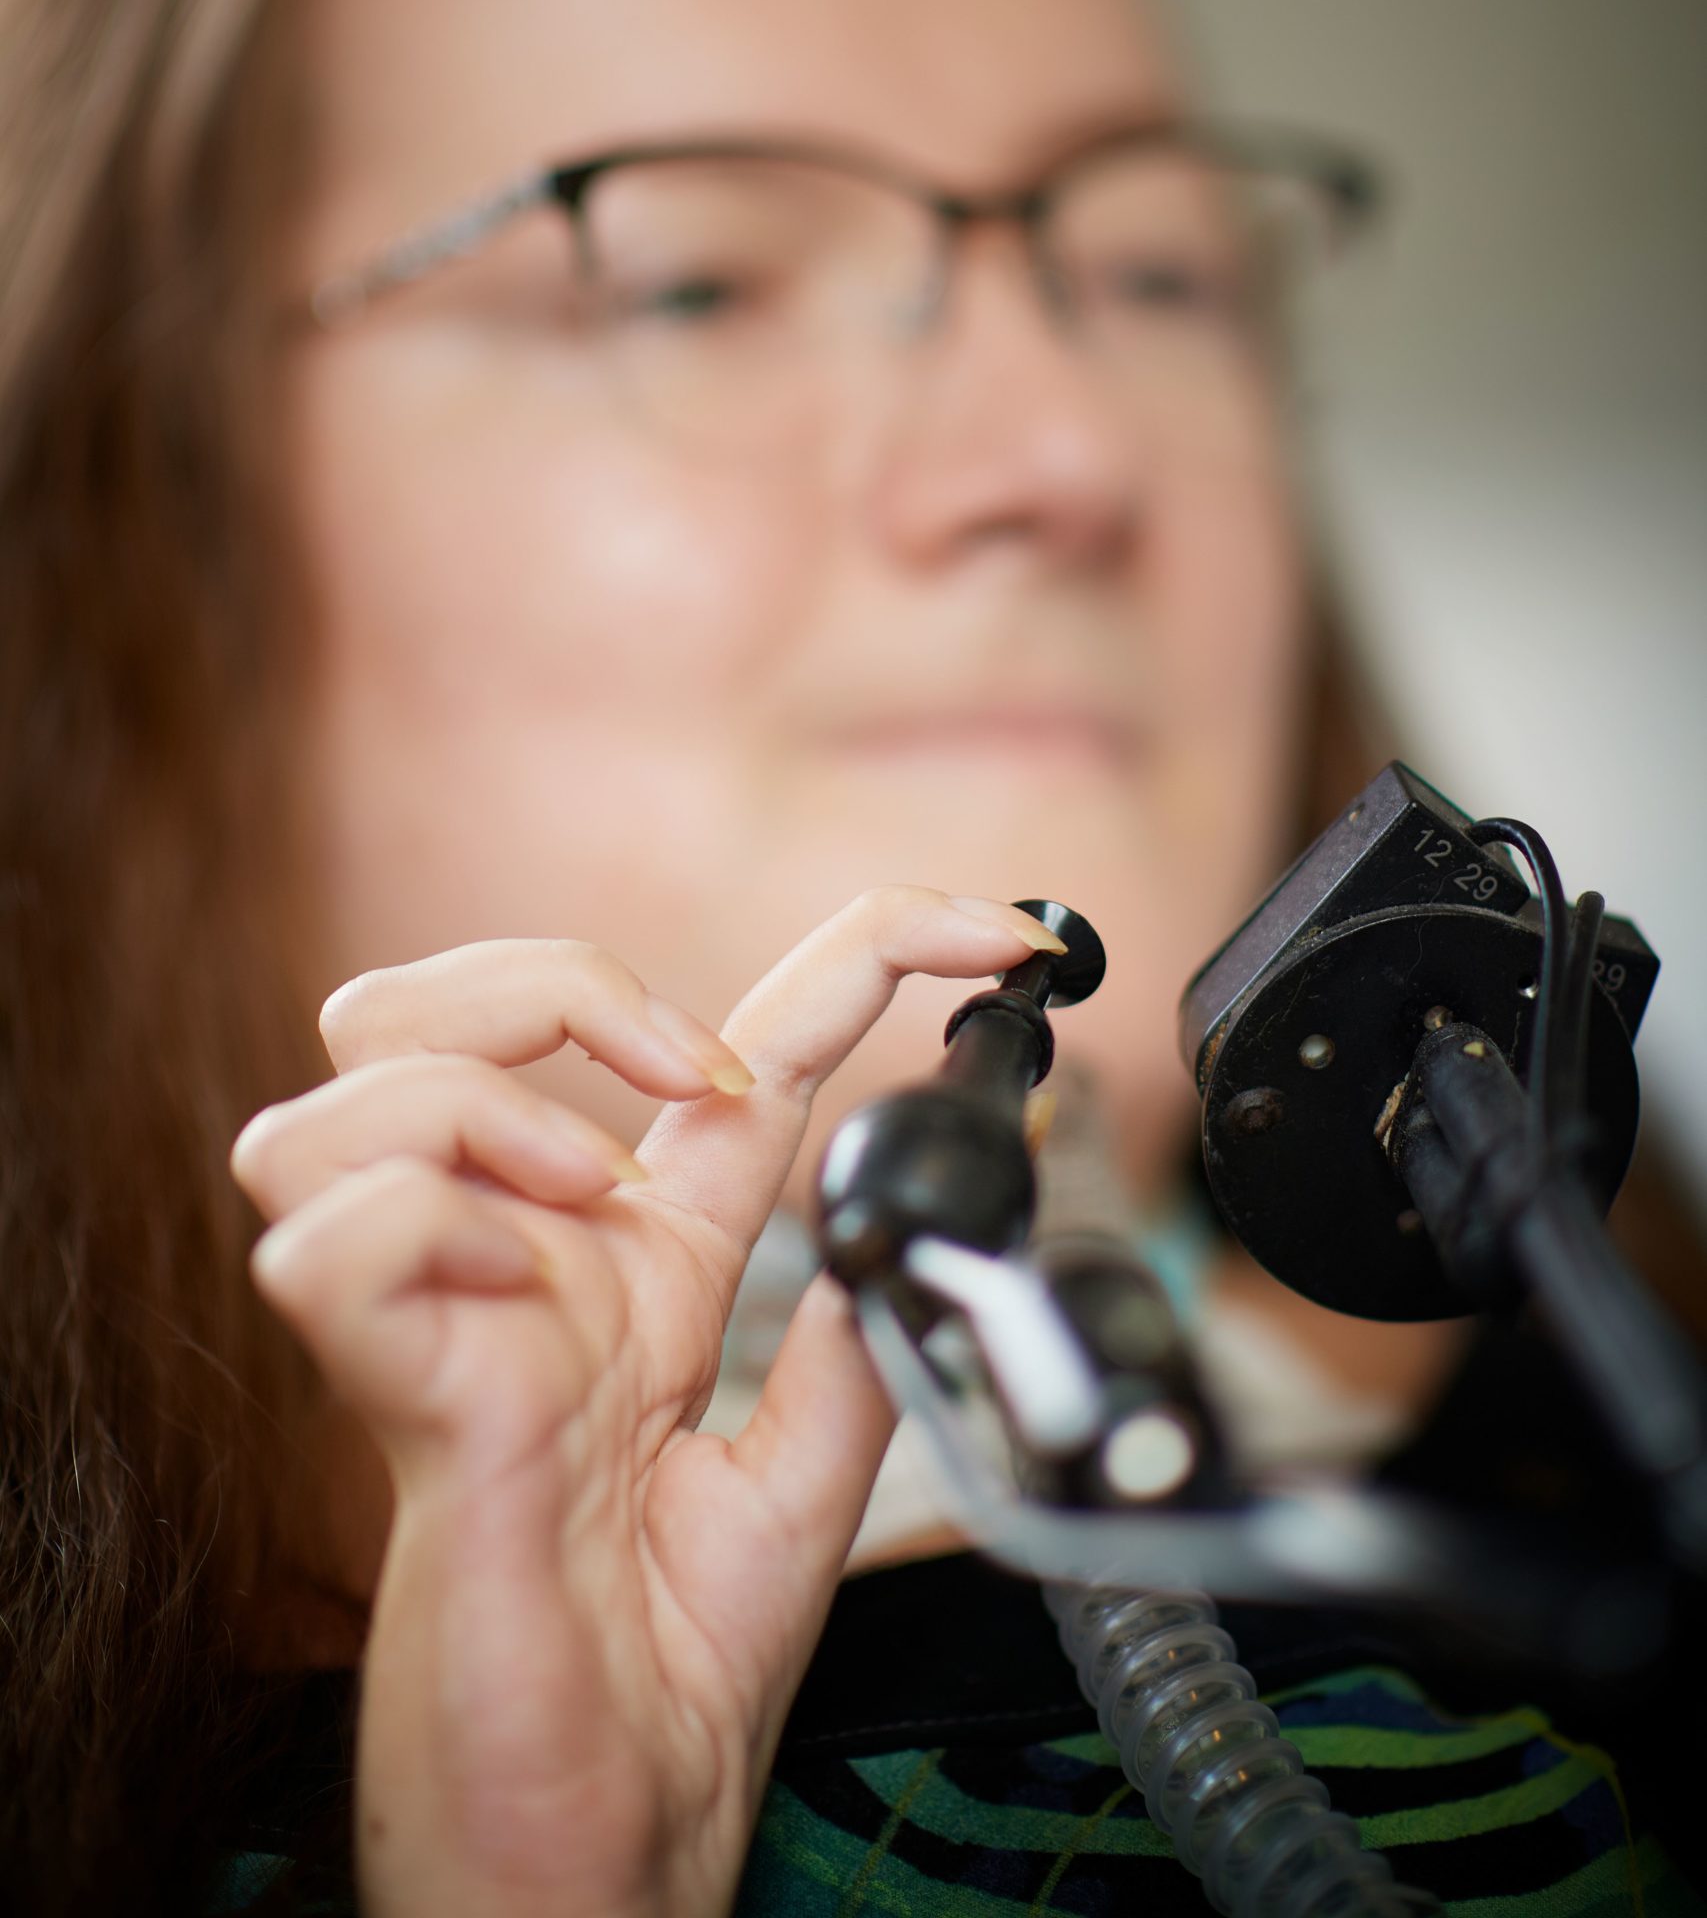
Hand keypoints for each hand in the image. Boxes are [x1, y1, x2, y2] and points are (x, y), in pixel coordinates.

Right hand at [230, 889, 1057, 1917]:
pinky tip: (500, 1310)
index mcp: (647, 1274)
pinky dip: (421, 1224)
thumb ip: (859, 1342)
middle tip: (686, 1100)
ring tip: (580, 1216)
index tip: (996, 927)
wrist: (590, 1865)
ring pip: (365, 1065)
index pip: (740, 1045)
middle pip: (472, 992)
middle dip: (572, 982)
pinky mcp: (398, 1399)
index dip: (870, 950)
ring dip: (489, 1099)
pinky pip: (337, 1221)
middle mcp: (538, 1264)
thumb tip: (960, 1194)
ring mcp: (451, 1315)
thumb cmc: (660, 1698)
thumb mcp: (806, 1492)